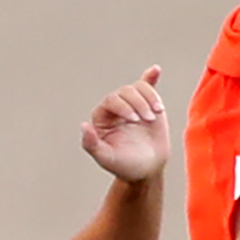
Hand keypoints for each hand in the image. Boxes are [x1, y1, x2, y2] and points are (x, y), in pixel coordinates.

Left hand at [81, 66, 168, 184]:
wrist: (148, 169)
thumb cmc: (125, 165)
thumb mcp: (107, 159)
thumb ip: (92, 145)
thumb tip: (84, 125)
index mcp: (102, 118)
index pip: (110, 100)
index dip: (122, 106)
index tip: (135, 119)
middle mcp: (115, 108)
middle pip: (125, 92)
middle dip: (138, 103)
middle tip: (148, 119)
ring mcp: (132, 104)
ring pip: (138, 89)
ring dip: (149, 98)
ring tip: (156, 113)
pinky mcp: (148, 104)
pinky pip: (147, 87)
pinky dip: (151, 78)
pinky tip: (155, 70)